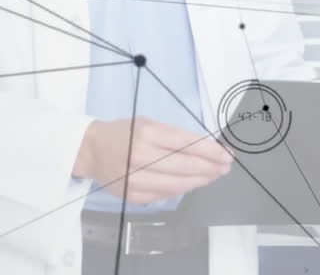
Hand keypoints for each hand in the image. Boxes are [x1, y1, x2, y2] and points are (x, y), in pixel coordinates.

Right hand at [73, 118, 232, 203]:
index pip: (187, 144)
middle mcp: (141, 157)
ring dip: (200, 181)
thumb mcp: (149, 124)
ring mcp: (136, 179)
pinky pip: (165, 195)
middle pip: (186, 167)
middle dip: (211, 168)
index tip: (227, 154)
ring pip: (178, 185)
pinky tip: (191, 183)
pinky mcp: (134, 195)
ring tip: (213, 175)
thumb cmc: (124, 133)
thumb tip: (207, 151)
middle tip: (225, 167)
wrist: (92, 150)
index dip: (211, 152)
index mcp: (147, 133)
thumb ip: (176, 137)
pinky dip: (181, 189)